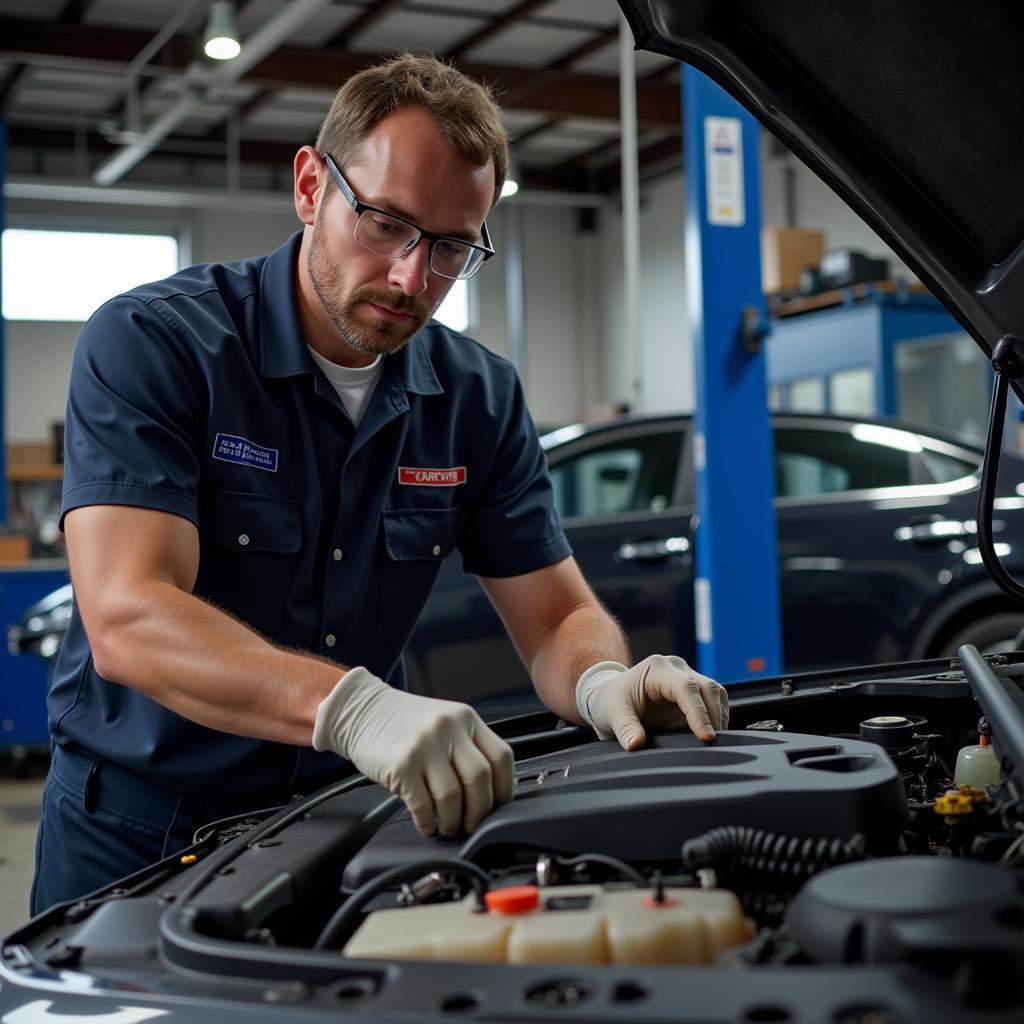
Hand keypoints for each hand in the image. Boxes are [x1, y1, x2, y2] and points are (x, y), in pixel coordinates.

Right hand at [313, 667, 514, 836]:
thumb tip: (489, 796)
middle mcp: (448, 728)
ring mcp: (424, 745)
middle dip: (479, 812)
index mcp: (466, 718)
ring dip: (453, 821)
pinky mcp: (401, 764)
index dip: (505, 790)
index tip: (498, 808)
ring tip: (448, 827)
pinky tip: (426, 823)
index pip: (501, 757)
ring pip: (452, 796)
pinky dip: (428, 822)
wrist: (361, 711)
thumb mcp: (445, 724)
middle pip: (480, 779)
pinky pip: (423, 804)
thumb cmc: (405, 724)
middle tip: (472, 825)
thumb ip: (468, 748)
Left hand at [575, 654, 728, 749]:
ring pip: (716, 693)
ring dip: (719, 717)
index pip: (686, 688)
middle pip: (707, 688)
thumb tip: (635, 745)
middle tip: (713, 744)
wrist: (609, 695)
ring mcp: (687, 676)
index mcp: (657, 668)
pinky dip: (717, 717)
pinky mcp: (693, 690)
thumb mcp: (613, 714)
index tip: (706, 736)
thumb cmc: (611, 701)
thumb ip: (626, 729)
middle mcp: (676, 668)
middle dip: (714, 716)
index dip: (698, 713)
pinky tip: (712, 735)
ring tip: (715, 742)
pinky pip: (714, 701)